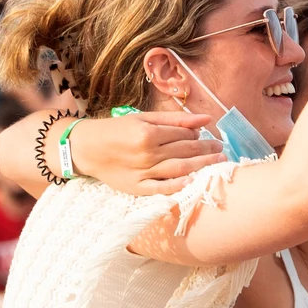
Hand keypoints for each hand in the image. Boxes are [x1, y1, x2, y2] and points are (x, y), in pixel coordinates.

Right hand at [71, 111, 223, 195]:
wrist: (86, 148)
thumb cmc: (116, 130)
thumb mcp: (143, 118)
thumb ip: (174, 119)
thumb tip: (205, 120)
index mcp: (148, 133)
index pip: (182, 135)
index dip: (197, 135)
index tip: (207, 136)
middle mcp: (147, 153)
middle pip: (185, 151)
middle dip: (207, 149)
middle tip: (221, 149)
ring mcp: (142, 172)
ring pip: (179, 169)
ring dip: (202, 165)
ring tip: (218, 162)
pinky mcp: (136, 188)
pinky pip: (161, 189)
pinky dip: (177, 187)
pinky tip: (193, 182)